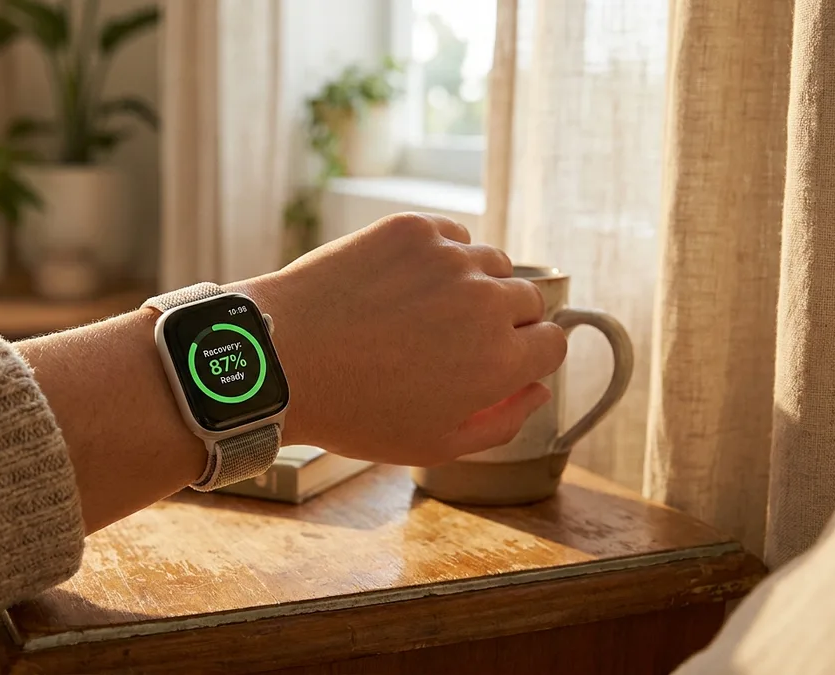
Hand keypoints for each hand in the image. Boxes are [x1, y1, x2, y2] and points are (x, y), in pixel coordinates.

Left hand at [233, 213, 566, 465]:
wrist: (280, 358)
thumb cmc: (353, 411)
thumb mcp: (435, 445)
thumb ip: (503, 422)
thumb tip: (539, 390)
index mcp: (502, 360)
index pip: (554, 342)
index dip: (527, 355)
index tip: (496, 360)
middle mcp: (487, 302)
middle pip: (529, 300)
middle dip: (503, 321)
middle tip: (451, 340)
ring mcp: (450, 258)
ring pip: (492, 263)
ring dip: (474, 284)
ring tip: (423, 312)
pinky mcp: (413, 228)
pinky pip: (451, 235)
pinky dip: (439, 255)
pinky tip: (401, 285)